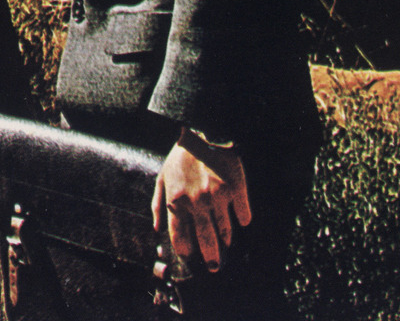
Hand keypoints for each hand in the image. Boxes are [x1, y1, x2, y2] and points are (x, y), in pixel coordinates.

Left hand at [152, 132, 250, 276]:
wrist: (203, 132)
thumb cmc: (180, 157)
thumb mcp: (162, 177)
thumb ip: (158, 204)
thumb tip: (156, 228)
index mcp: (177, 201)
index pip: (180, 236)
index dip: (186, 250)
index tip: (191, 257)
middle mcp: (197, 203)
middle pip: (206, 240)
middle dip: (211, 257)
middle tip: (215, 267)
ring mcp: (217, 197)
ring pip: (225, 230)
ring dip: (226, 240)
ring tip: (227, 244)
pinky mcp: (235, 189)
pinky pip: (243, 214)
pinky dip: (243, 220)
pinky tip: (241, 222)